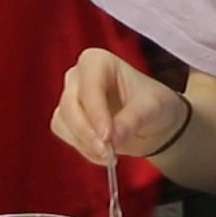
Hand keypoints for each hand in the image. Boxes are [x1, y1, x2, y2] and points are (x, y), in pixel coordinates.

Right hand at [50, 48, 188, 163]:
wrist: (151, 122)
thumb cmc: (152, 104)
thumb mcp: (151, 109)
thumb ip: (132, 120)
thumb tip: (112, 138)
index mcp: (98, 61)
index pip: (89, 86)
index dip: (96, 113)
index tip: (107, 137)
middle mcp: (79, 75)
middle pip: (70, 105)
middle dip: (87, 133)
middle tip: (107, 153)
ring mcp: (70, 96)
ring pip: (63, 121)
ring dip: (85, 143)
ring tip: (110, 155)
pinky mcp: (66, 117)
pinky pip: (64, 134)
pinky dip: (82, 148)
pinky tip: (103, 154)